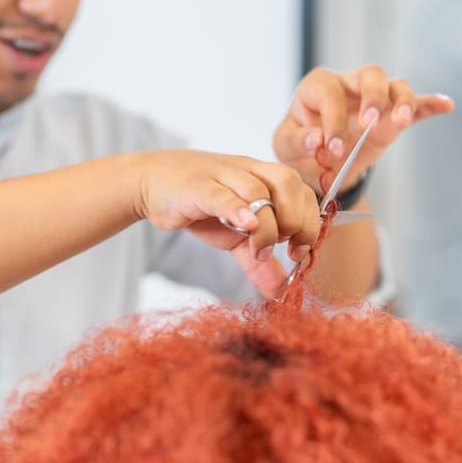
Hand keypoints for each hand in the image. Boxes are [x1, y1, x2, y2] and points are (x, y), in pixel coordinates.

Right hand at [133, 150, 320, 297]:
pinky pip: (222, 194)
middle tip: (286, 249)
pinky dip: (238, 209)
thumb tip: (280, 291)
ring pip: (258, 189)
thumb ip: (258, 262)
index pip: (302, 192)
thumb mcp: (234, 236)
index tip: (300, 251)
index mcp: (264, 179)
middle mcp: (248, 171)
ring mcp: (222, 175)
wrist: (152, 182)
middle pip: (288, 182)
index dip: (309, 221)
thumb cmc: (199, 204)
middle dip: (296, 219)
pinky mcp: (197, 186)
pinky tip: (245, 226)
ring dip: (268, 224)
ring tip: (259, 249)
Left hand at [273, 66, 453, 191]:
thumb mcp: (286, 146)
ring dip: (402, 100)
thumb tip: (318, 139)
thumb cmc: (299, 147)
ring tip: (402, 119)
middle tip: (369, 122)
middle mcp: (350, 86)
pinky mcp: (392, 117)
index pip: (330, 92)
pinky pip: (416, 106)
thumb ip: (298, 141)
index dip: (331, 119)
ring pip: (395, 86)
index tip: (331, 148)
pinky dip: (431, 104)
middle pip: (371, 74)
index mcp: (319, 87)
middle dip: (373, 96)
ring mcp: (375, 100)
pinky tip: (446, 105)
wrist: (316, 164)